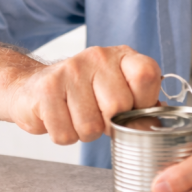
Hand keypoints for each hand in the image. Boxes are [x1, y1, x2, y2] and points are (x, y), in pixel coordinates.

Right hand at [6, 45, 160, 144]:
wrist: (33, 87)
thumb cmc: (82, 94)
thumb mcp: (117, 91)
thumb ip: (141, 106)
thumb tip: (158, 127)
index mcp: (121, 56)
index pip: (147, 76)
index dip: (143, 103)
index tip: (131, 110)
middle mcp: (98, 56)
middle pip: (118, 108)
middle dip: (108, 124)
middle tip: (95, 115)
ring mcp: (71, 70)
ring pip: (91, 127)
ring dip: (83, 133)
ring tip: (74, 115)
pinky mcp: (47, 89)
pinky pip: (66, 134)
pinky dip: (63, 135)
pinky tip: (59, 117)